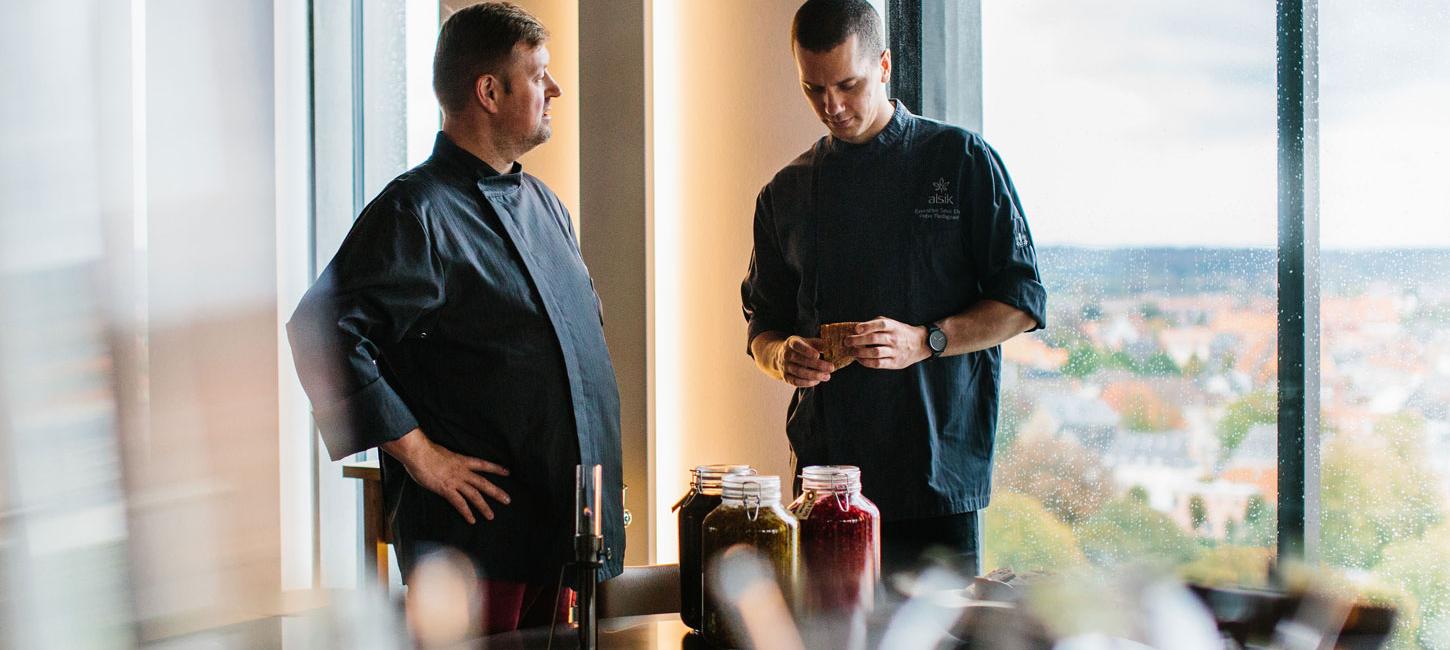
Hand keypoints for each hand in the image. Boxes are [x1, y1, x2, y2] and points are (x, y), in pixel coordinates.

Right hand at [382, 428, 510, 523]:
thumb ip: (449, 462)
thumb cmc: (426, 451)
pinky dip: (466, 512)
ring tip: (491, 516)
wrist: (418, 452)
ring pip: (474, 495)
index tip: (507, 472)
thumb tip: (447, 465)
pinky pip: (459, 503)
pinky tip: (472, 520)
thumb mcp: (443, 453)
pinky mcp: (446, 489)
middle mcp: (462, 471)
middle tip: (508, 500)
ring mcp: (455, 480)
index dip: (496, 468)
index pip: (483, 464)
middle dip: (496, 492)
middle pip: (484, 483)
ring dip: (484, 506)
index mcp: (462, 460)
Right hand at [776, 335, 834, 386]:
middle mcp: (786, 354)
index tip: (817, 355)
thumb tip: (833, 346)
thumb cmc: (800, 348)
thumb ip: (819, 344)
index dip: (807, 351)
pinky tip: (817, 381)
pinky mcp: (785, 377)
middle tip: (831, 368)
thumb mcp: (807, 342)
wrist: (781, 356)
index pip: (797, 346)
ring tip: (827, 376)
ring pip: (799, 372)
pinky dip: (807, 383)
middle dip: (817, 365)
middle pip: (801, 360)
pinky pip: (796, 381)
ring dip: (814, 375)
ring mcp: (784, 366)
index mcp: (791, 343)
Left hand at [846, 317, 929, 369]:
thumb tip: (857, 328)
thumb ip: (875, 323)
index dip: (867, 326)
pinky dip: (866, 362)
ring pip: (875, 352)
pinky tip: (859, 359)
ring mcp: (895, 351)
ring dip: (860, 353)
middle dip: (857, 340)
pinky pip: (878, 363)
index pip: (880, 324)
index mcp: (893, 327)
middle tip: (846, 342)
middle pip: (874, 339)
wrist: (919, 344)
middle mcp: (894, 338)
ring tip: (851, 351)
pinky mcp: (894, 363)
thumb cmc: (900, 332)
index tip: (856, 329)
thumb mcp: (891, 323)